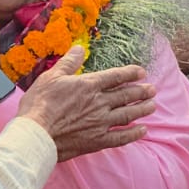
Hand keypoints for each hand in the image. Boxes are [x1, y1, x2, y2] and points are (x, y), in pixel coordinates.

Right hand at [16, 48, 157, 162]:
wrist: (36, 133)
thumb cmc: (39, 103)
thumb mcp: (52, 77)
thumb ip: (69, 62)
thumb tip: (80, 48)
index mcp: (89, 85)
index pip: (116, 76)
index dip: (131, 73)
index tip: (142, 72)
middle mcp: (99, 103)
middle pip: (126, 95)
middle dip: (141, 91)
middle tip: (152, 90)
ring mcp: (100, 123)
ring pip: (128, 114)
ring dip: (142, 109)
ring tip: (152, 106)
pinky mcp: (97, 140)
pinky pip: (121, 137)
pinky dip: (134, 134)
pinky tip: (142, 131)